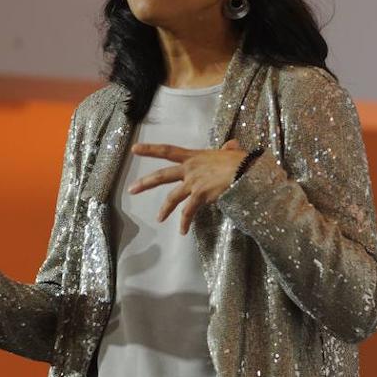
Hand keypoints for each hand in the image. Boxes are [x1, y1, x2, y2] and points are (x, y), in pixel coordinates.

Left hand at [128, 139, 247, 233]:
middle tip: (131, 189)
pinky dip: (185, 222)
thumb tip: (232, 145)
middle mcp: (190, 168)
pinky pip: (188, 212)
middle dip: (145, 183)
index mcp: (195, 156)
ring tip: (158, 218)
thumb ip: (229, 148)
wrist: (245, 171)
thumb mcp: (232, 152)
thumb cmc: (241, 161)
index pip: (168, 150)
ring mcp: (193, 183)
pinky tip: (183, 231)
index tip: (135, 149)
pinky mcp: (199, 195)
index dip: (150, 149)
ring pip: (173, 197)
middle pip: (162, 176)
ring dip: (164, 209)